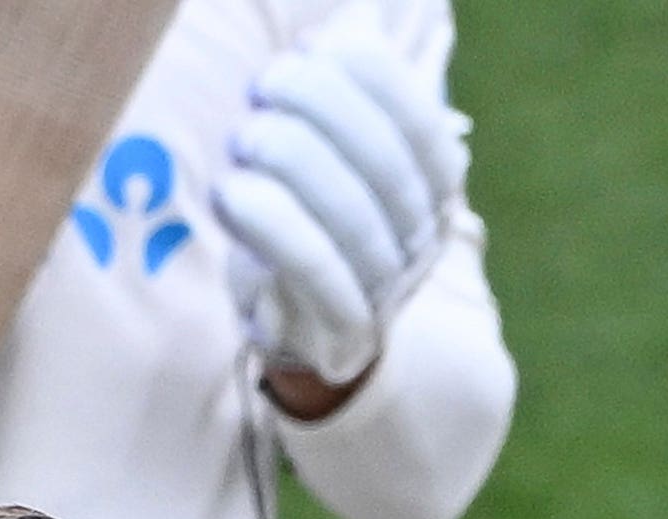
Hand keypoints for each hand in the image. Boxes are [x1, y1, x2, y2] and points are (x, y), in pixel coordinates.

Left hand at [212, 12, 469, 389]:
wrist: (314, 337)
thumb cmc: (318, 224)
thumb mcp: (341, 155)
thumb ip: (351, 91)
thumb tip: (357, 11)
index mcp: (435, 179)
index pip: (415, 116)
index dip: (365, 75)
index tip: (307, 49)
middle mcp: (422, 232)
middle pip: (381, 161)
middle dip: (319, 110)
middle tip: (262, 85)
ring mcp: (387, 286)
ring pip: (348, 215)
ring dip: (292, 162)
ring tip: (243, 134)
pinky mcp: (342, 329)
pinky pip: (314, 271)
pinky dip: (273, 226)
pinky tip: (232, 190)